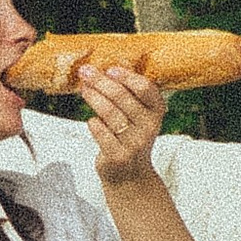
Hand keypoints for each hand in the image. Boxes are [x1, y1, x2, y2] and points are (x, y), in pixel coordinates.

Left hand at [76, 61, 164, 185]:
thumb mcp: (137, 116)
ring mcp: (134, 143)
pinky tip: (91, 120)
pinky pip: (101, 133)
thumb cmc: (130, 139)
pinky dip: (94, 124)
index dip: (128, 77)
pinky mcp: (118, 156)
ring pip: (110, 113)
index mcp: (156, 112)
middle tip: (86, 72)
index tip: (110, 69)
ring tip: (84, 89)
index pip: (146, 89)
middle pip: (123, 97)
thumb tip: (114, 63)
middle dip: (101, 82)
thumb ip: (129, 92)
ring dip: (94, 98)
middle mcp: (149, 127)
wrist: (131, 176)